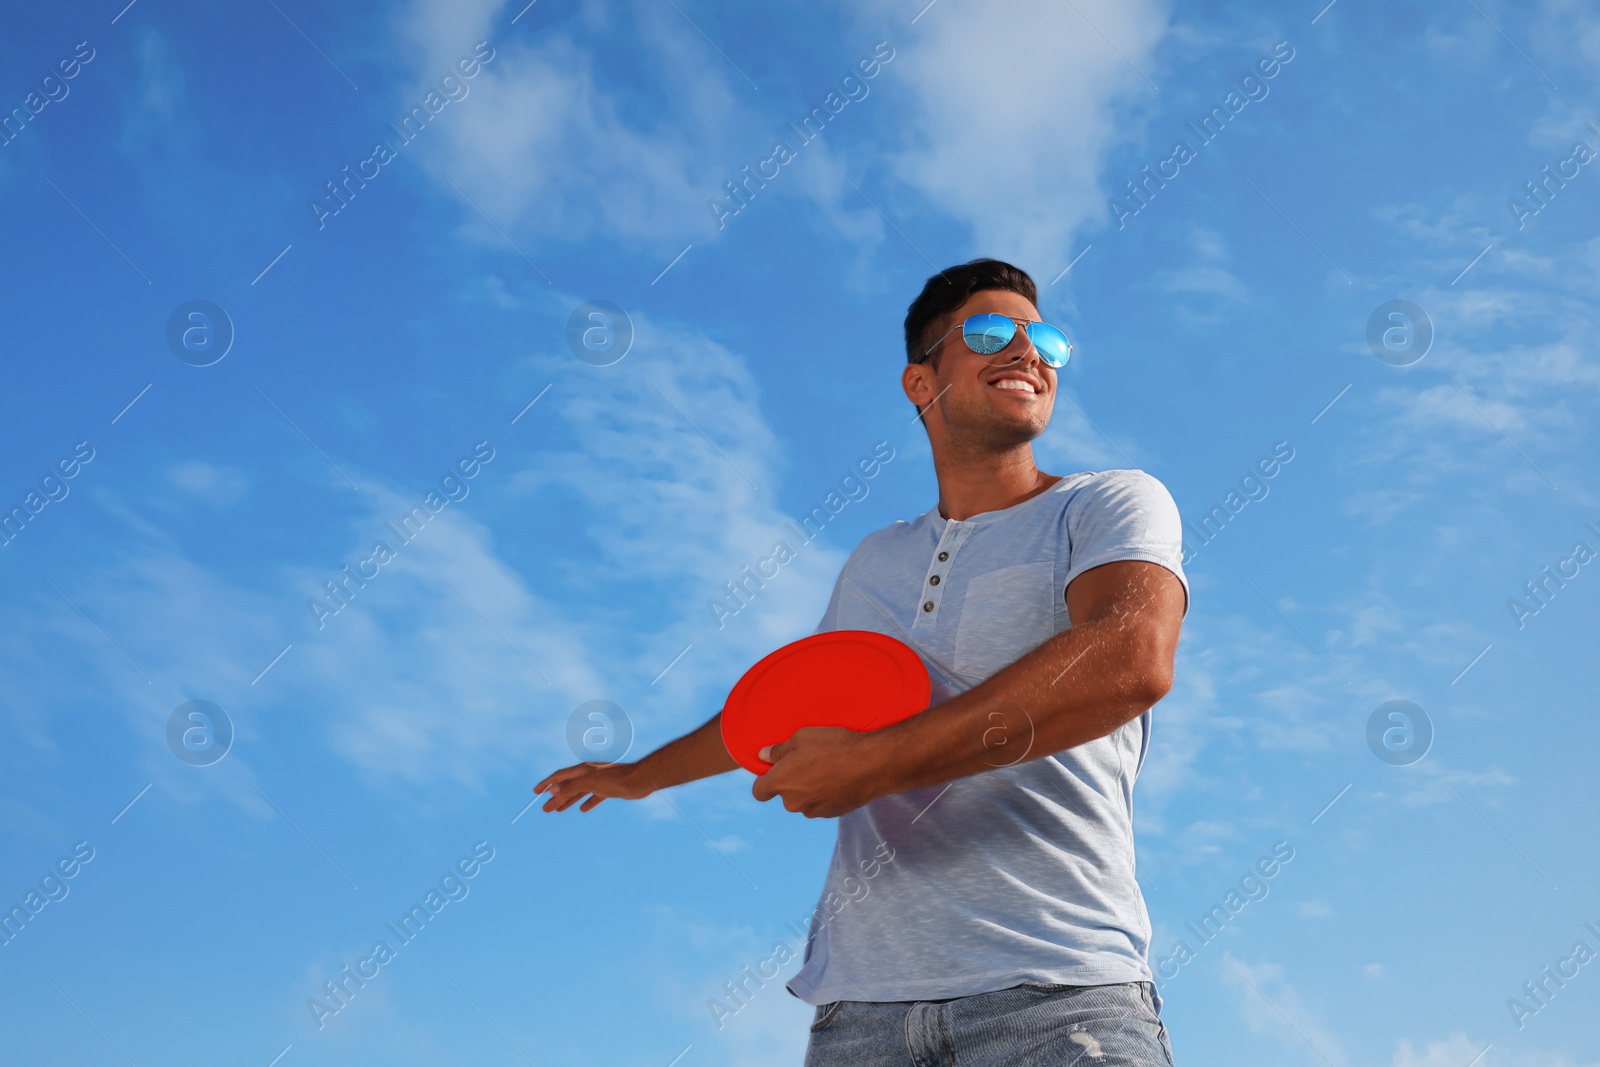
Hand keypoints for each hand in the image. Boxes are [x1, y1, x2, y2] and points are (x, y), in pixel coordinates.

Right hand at [534, 761, 652, 812]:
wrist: (638, 781)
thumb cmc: (615, 779)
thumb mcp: (589, 783)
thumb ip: (571, 786)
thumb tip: (552, 789)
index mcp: (582, 770)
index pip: (559, 777)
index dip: (547, 784)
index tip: (536, 792)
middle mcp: (589, 774)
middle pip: (568, 787)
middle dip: (555, 798)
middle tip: (544, 809)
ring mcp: (599, 782)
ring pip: (579, 793)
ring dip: (568, 801)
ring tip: (557, 811)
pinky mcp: (609, 789)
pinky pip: (593, 797)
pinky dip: (587, 802)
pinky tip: (583, 810)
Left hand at [750, 727, 889, 818]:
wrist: (871, 765)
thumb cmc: (834, 746)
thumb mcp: (802, 737)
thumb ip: (778, 750)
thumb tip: (763, 756)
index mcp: (781, 783)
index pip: (759, 792)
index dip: (764, 781)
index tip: (773, 770)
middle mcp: (794, 802)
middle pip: (784, 794)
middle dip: (791, 781)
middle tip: (807, 762)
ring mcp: (813, 810)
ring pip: (804, 800)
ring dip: (809, 789)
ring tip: (827, 768)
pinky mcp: (832, 814)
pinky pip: (821, 803)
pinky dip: (825, 794)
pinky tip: (838, 778)